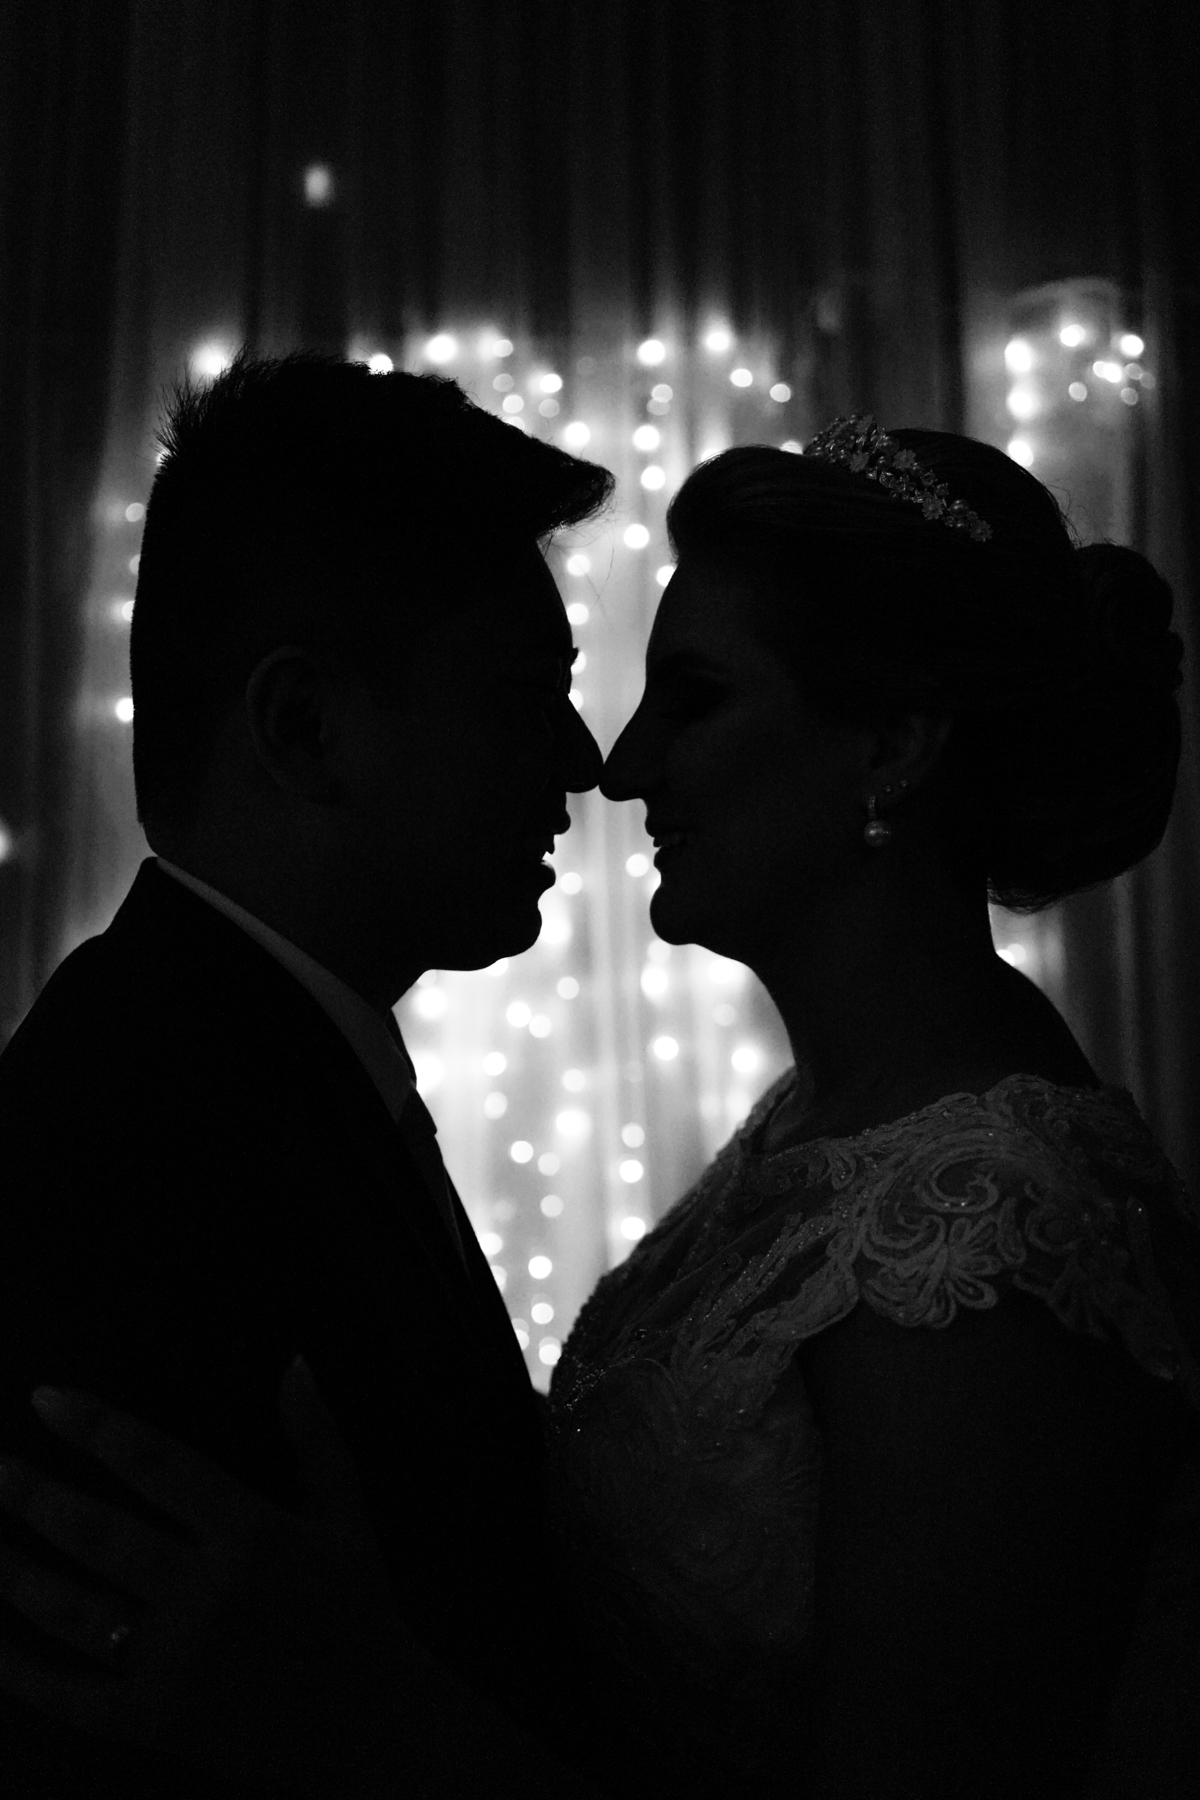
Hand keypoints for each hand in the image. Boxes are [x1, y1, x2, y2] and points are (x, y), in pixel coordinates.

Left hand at [0, 1360, 407, 1790]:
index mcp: (254, 1535)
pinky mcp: (155, 1723)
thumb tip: (294, 1362)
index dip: (97, 1426)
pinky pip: (70, 1696)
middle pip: (98, 1534)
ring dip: (12, 1573)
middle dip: (31, 1496)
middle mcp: (208, 1596)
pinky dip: (19, 1671)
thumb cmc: (360, 1612)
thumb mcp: (348, 1517)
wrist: (375, 1730)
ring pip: (71, 1613)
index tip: (46, 1398)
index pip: (159, 1464)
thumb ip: (316, 1437)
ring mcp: (175, 1665)